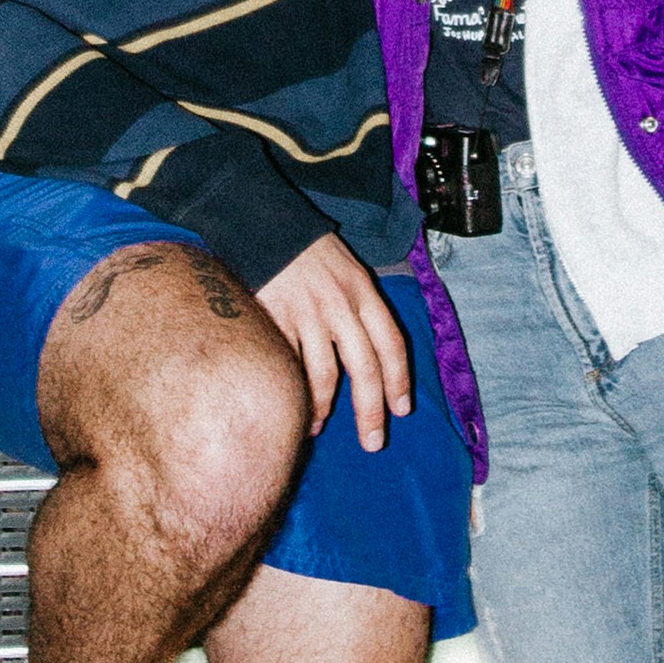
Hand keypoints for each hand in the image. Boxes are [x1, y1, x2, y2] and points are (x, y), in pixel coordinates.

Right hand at [254, 234, 413, 450]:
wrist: (262, 220)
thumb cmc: (307, 251)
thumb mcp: (346, 270)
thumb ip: (358, 308)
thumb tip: (367, 358)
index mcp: (363, 291)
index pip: (391, 344)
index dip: (399, 381)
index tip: (401, 411)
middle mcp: (341, 304)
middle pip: (365, 369)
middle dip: (371, 411)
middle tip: (373, 442)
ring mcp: (307, 312)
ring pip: (325, 374)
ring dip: (324, 409)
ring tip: (319, 428)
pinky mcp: (275, 317)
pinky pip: (290, 365)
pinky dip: (293, 391)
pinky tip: (292, 407)